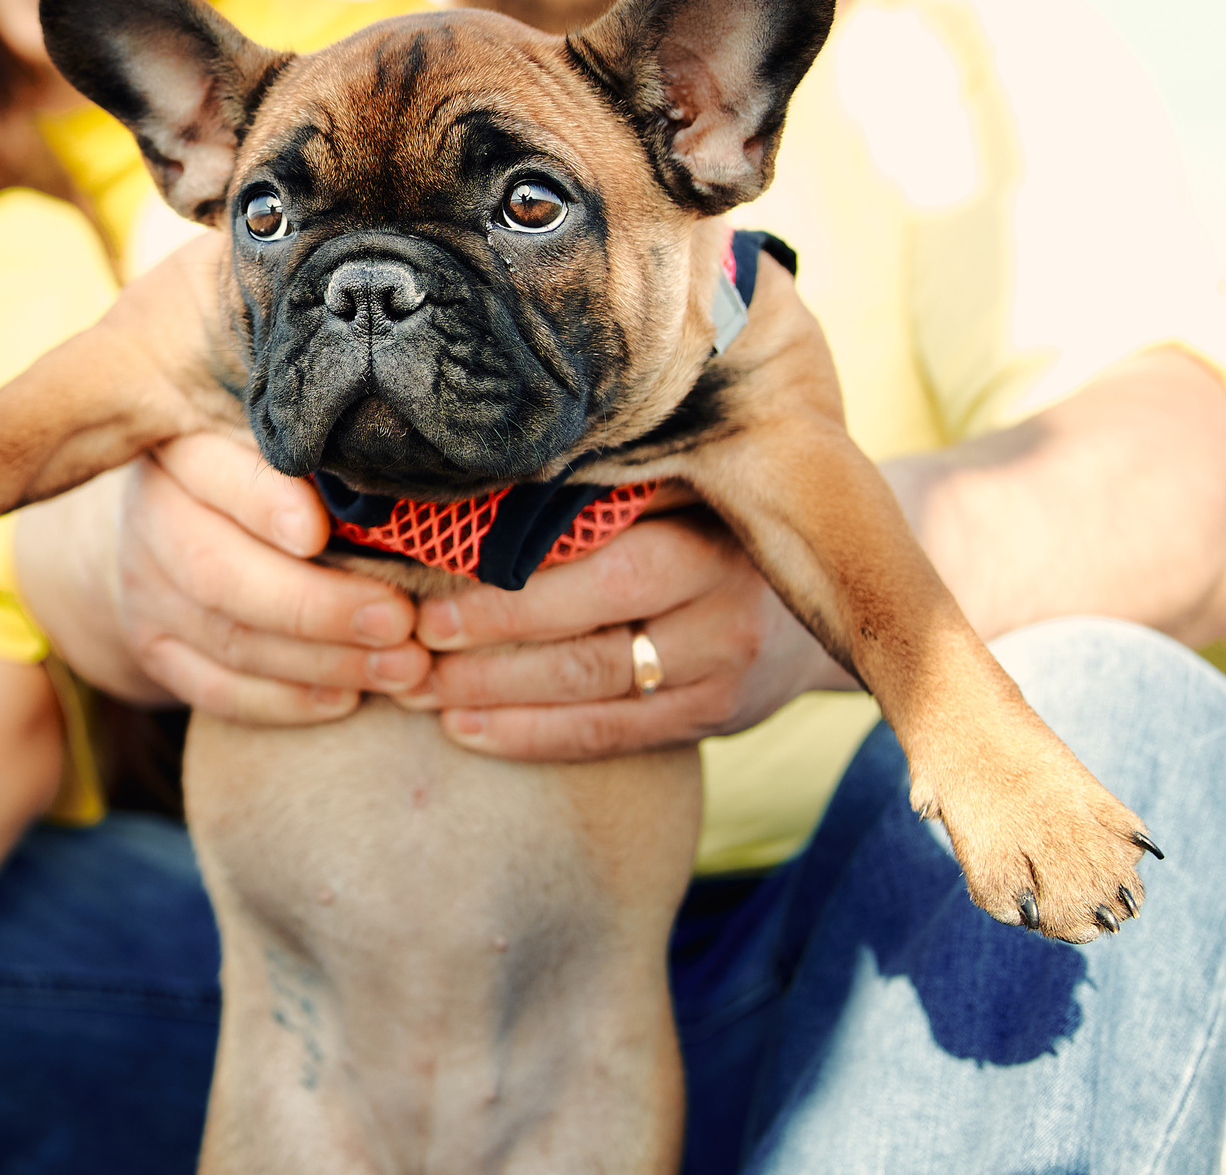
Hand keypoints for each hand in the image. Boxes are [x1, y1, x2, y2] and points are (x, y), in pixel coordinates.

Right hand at [112, 434, 430, 725]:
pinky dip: (284, 701)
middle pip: (218, 574)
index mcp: (184, 448)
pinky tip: (345, 699)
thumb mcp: (278, 446)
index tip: (320, 532)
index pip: (217, 474)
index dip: (264, 505)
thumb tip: (403, 484)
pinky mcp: (153, 648)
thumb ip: (323, 461)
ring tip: (401, 668)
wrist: (174, 523)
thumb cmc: (261, 473)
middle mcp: (153, 516)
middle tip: (399, 622)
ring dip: (322, 663)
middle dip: (316, 606)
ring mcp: (144, 589)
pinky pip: (216, 691)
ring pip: (228, 640)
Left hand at [416, 511, 850, 759]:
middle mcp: (722, 595)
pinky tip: (469, 730)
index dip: (508, 585)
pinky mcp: (714, 715)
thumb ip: (596, 491)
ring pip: (593, 689)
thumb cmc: (704, 523)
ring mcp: (724, 663)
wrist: (813, 591)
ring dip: (497, 695)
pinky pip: (610, 734)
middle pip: (590, 627)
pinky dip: (532, 736)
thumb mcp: (670, 489)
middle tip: (413, 642)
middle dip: (490, 639)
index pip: (596, 560)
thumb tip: (463, 492)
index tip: (428, 593)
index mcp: (703, 526)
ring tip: (423, 691)